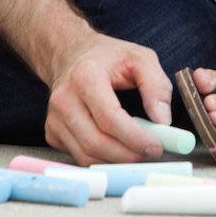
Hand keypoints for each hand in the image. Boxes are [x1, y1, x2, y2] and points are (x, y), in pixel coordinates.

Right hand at [44, 33, 174, 164]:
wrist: (71, 55)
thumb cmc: (109, 57)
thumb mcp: (141, 58)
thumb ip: (157, 86)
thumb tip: (163, 121)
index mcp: (85, 76)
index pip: (110, 118)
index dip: (135, 138)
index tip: (156, 146)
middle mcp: (64, 99)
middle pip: (96, 141)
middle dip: (127, 155)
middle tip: (151, 154)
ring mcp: (54, 118)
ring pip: (86, 155)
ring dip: (116, 162)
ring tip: (138, 152)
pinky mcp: (52, 132)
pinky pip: (79, 156)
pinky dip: (102, 159)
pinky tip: (118, 149)